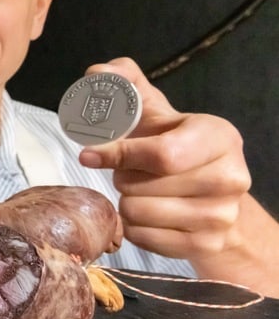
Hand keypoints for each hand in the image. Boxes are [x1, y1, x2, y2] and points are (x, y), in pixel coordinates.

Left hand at [76, 58, 251, 262]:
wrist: (212, 194)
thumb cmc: (172, 144)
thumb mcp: (151, 110)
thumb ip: (122, 83)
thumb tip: (97, 73)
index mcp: (218, 136)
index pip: (160, 154)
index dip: (118, 155)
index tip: (89, 154)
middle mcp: (230, 177)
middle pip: (141, 187)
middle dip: (123, 178)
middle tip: (134, 173)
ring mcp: (222, 215)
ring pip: (138, 213)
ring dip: (127, 202)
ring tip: (142, 191)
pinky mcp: (208, 244)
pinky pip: (144, 238)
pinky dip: (134, 226)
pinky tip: (147, 213)